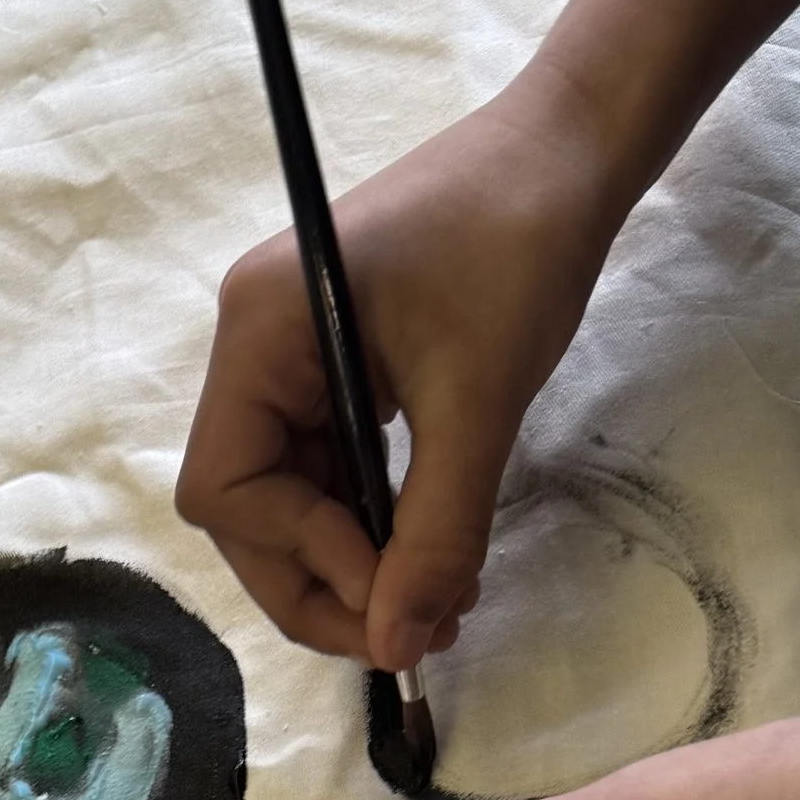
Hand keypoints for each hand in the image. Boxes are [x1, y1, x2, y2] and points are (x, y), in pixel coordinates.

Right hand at [176, 74, 624, 673]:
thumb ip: (435, 532)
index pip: (225, 490)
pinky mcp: (336, 368)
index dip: (297, 558)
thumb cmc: (518, 243)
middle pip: (247, 510)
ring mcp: (291, 357)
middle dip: (321, 581)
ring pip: (290, 502)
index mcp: (259, 330)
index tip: (387, 595)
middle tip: (409, 634)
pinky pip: (330, 471)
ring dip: (353, 563)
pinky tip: (432, 552)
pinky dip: (374, 523)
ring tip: (437, 604)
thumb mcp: (479, 401)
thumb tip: (399, 649)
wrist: (573, 150)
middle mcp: (254, 346)